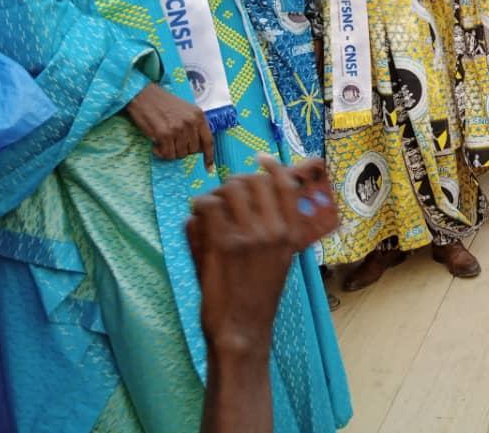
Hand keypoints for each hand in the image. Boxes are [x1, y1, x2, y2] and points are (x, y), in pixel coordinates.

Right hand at [125, 83, 213, 167]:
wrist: (143, 95)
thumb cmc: (163, 104)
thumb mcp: (186, 110)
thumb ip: (194, 126)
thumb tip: (198, 148)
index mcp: (199, 116)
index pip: (209, 141)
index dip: (209, 156)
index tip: (209, 168)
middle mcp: (191, 122)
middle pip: (193, 151)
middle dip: (182, 150)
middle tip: (172, 142)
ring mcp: (178, 129)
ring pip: (180, 154)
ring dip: (170, 151)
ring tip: (162, 141)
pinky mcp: (164, 134)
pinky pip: (167, 154)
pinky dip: (160, 153)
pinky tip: (155, 144)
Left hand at [186, 156, 301, 353]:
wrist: (242, 329)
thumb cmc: (258, 294)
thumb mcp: (281, 258)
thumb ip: (277, 225)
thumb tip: (267, 189)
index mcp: (290, 233)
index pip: (285, 184)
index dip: (271, 166)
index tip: (261, 159)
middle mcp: (273, 230)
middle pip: (252, 181)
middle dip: (235, 183)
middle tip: (225, 197)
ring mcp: (247, 236)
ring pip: (228, 189)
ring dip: (215, 195)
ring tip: (210, 210)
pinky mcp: (221, 245)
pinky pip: (206, 206)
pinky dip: (198, 209)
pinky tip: (198, 222)